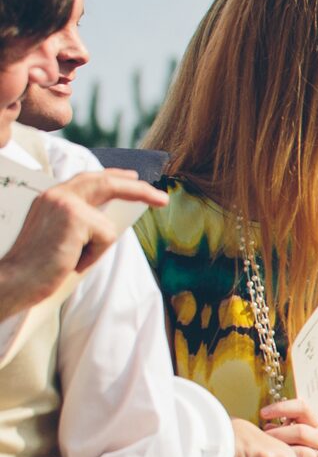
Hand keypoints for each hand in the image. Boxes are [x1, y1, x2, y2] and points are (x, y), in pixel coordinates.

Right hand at [0, 171, 163, 312]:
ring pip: (106, 225)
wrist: (15, 279)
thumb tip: (112, 223)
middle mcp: (57, 194)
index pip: (88, 179)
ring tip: (71, 258)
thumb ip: (82, 223)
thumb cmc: (38, 266)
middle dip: (138, 190)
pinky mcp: (75, 217)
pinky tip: (72, 260)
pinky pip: (106, 237)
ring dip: (96, 248)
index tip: (133, 177)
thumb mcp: (61, 237)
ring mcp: (65, 203)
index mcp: (51, 197)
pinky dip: (94, 255)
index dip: (113, 177)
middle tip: (161, 198)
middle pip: (106, 183)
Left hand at [259, 397, 317, 456]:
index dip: (282, 408)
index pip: (302, 408)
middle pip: (300, 431)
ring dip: (281, 454)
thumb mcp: (297, 441)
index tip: (262, 413)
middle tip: (261, 441)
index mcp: (316, 426)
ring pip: (301, 453)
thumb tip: (266, 426)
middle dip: (277, 435)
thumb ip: (284, 432)